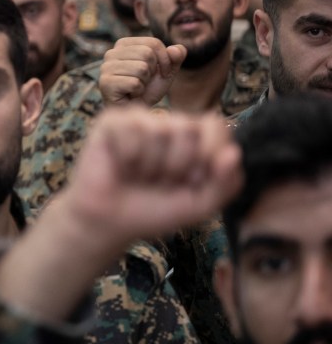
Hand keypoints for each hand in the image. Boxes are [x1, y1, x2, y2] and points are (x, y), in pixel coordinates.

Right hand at [0, 107, 240, 322]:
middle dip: (177, 164)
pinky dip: (128, 156)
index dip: (207, 155)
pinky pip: (130, 130)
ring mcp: (138, 120)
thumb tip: (234, 153)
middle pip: (188, 128)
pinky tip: (120, 166)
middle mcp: (167, 124)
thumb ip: (226, 184)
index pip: (216, 125)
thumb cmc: (153, 211)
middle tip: (159, 180)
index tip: (192, 180)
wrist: (109, 223)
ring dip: (150, 164)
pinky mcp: (111, 122)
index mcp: (193, 138)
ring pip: (160, 130)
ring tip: (138, 175)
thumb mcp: (199, 205)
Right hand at [99, 37, 185, 106]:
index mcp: (125, 44)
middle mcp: (112, 53)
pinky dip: (138, 92)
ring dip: (145, 82)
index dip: (164, 60)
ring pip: (141, 68)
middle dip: (153, 71)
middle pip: (147, 53)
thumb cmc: (148, 89)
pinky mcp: (105, 82)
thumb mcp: (166, 71)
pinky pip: (134, 83)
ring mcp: (106, 67)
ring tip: (136, 87)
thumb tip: (176, 49)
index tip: (160, 73)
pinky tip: (130, 94)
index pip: (153, 43)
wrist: (134, 110)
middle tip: (144, 81)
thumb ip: (175, 57)